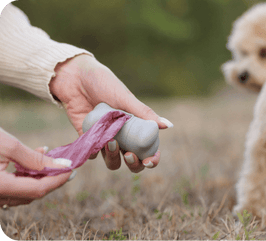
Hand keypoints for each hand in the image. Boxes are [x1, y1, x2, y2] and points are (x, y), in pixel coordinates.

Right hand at [0, 128, 71, 206]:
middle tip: (64, 162)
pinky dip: (25, 175)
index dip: (58, 180)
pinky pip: (12, 187)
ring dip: (39, 176)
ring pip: (23, 191)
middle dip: (50, 178)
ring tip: (49, 156)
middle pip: (31, 193)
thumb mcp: (9, 145)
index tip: (73, 169)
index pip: (38, 190)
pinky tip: (32, 158)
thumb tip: (64, 166)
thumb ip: (37, 159)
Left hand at [49, 54, 171, 172]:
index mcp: (136, 126)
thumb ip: (145, 113)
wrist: (74, 77)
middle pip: (132, 161)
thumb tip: (169, 125)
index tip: (149, 161)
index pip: (149, 150)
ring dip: (113, 158)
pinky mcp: (88, 139)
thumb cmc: (103, 82)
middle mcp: (123, 136)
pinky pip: (93, 154)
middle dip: (133, 164)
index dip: (152, 160)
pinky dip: (94, 151)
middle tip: (129, 155)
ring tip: (110, 142)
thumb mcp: (125, 98)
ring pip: (113, 161)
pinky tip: (93, 139)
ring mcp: (105, 139)